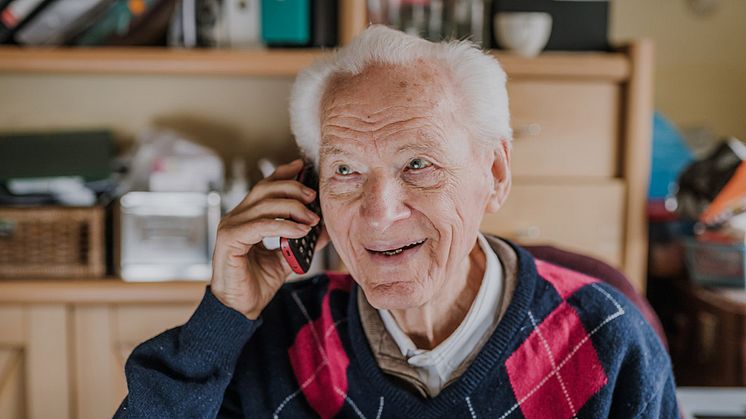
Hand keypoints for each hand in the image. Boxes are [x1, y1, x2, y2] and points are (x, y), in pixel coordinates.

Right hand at [210, 159, 328, 318]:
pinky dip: (284, 226)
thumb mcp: (285, 259)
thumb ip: (300, 242)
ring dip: (293, 208)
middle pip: (265, 189)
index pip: (264, 187)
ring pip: (264, 204)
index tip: (302, 167)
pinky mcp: (230, 240)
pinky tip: (300, 231)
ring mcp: (230, 227)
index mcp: (246, 217)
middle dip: (292, 188)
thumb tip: (323, 230)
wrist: (239, 308)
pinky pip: (260, 225)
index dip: (282, 174)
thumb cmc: (256, 283)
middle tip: (313, 197)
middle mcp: (236, 218)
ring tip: (312, 218)